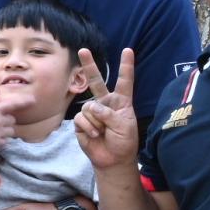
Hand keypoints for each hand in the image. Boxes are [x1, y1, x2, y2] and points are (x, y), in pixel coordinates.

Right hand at [72, 48, 140, 170]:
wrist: (112, 160)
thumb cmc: (124, 142)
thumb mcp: (124, 125)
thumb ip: (109, 114)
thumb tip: (92, 109)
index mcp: (121, 102)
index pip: (124, 81)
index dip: (126, 66)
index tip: (128, 50)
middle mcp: (105, 103)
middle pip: (96, 81)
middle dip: (89, 65)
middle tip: (83, 50)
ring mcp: (92, 112)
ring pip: (89, 107)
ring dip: (96, 122)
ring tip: (103, 132)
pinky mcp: (81, 122)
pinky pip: (81, 118)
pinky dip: (89, 127)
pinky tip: (94, 135)